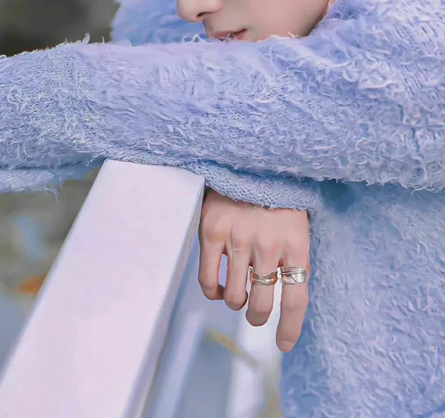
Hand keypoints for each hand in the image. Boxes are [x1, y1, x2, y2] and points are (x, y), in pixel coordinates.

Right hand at [198, 189, 310, 352]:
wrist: (250, 160)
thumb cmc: (278, 196)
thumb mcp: (297, 223)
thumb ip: (294, 257)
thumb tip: (287, 299)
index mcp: (297, 243)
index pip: (297, 299)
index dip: (290, 328)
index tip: (284, 344)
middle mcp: (268, 245)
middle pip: (263, 304)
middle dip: (258, 316)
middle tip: (256, 312)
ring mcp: (239, 238)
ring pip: (234, 296)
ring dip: (236, 302)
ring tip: (238, 294)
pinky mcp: (212, 231)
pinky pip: (208, 280)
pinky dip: (212, 292)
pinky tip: (217, 288)